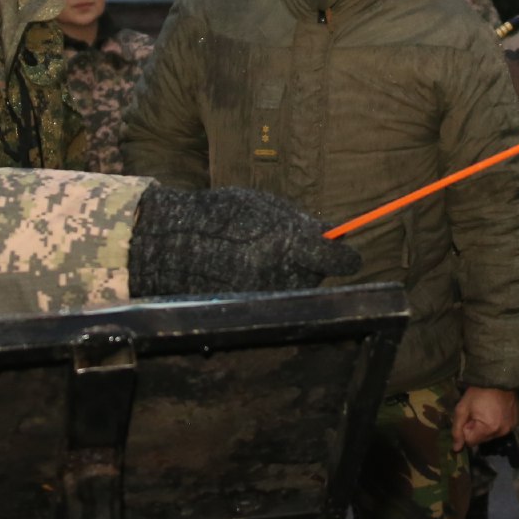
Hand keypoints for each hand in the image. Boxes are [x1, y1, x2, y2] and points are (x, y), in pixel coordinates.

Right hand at [126, 185, 360, 295]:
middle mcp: (285, 275)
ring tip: (260, 261)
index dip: (346, 257)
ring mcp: (268, 297)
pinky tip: (246, 275)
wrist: (172, 244)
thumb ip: (303, 223)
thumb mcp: (266, 207)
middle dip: (310, 264)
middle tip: (284, 250)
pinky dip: (267, 290)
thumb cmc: (222, 216)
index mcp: (292, 243)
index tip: (344, 255)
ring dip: (289, 278)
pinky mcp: (252, 311)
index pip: (342, 260)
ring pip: (297, 291)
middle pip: (318, 277)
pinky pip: (273, 303)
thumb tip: (339, 236)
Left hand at [450, 386, 517, 452]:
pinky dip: (496, 424)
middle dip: (476, 429)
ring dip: (486, 427)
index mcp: (488, 429)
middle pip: (481, 440)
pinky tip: (495, 411)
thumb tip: (456, 449)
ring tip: (486, 411)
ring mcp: (510, 428)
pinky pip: (500, 429)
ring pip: (491, 435)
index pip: (470, 442)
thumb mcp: (462, 408)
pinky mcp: (515, 423)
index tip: (469, 416)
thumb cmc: (478, 392)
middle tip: (477, 412)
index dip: (466, 429)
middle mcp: (501, 432)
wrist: (498, 378)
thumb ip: (457, 430)